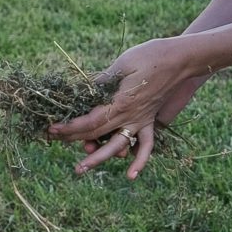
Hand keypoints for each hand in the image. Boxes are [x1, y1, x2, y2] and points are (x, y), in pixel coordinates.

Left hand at [49, 37, 205, 178]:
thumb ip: (102, 82)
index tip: (51, 128)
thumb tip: (82, 93)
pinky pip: (146, 146)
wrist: (180, 59)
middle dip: (72, 139)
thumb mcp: (121, 64)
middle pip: (97, 135)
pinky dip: (139, 161)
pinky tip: (130, 175)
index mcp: (120, 103)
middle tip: (52, 141)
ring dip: (97, 158)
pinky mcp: (149, 120)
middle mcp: (130, 117)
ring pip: (117, 146)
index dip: (69, 127)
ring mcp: (141, 121)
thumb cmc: (149, 56)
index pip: (89, 122)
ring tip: (80, 168)